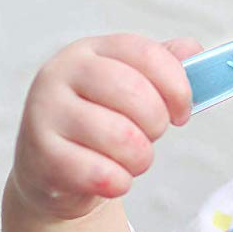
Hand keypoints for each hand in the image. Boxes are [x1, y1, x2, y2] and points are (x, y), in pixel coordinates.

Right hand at [9, 33, 202, 221]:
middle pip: (134, 92)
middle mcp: (61, 73)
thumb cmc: (101, 122)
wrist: (53, 169)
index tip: (182, 112)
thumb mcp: (131, 86)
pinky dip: (119, 182)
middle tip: (151, 136)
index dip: (177, 86)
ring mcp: (45, 113)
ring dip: (140, 158)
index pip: (147, 54)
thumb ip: (164, 66)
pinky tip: (112, 178)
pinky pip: (101, 173)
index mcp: (91, 51)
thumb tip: (192, 50)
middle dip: (157, 123)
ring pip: (121, 136)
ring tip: (131, 159)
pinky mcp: (40, 155)